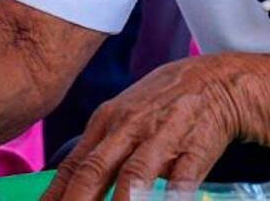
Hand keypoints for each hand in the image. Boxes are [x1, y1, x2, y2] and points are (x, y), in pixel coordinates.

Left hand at [43, 55, 243, 200]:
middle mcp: (128, 129)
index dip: (55, 194)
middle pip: (95, 169)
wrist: (214, 80)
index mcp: (106, 123)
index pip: (73, 165)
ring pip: (134, 174)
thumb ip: (98, 151)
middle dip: (77, 200)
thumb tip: (66, 186)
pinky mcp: (194, 148)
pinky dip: (172, 196)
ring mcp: (160, 138)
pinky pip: (181, 177)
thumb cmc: (160, 104)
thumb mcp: (123, 118)